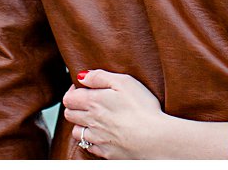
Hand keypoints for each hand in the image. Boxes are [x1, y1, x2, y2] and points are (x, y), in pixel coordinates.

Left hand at [61, 69, 227, 158]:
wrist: (158, 142)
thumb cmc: (146, 109)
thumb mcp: (125, 82)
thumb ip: (102, 75)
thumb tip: (82, 73)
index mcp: (93, 102)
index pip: (70, 96)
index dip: (76, 91)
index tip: (86, 88)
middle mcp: (92, 123)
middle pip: (71, 114)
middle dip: (78, 107)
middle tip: (95, 101)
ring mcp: (98, 141)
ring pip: (79, 133)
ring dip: (85, 126)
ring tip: (101, 120)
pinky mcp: (108, 155)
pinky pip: (91, 148)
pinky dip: (94, 142)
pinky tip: (106, 137)